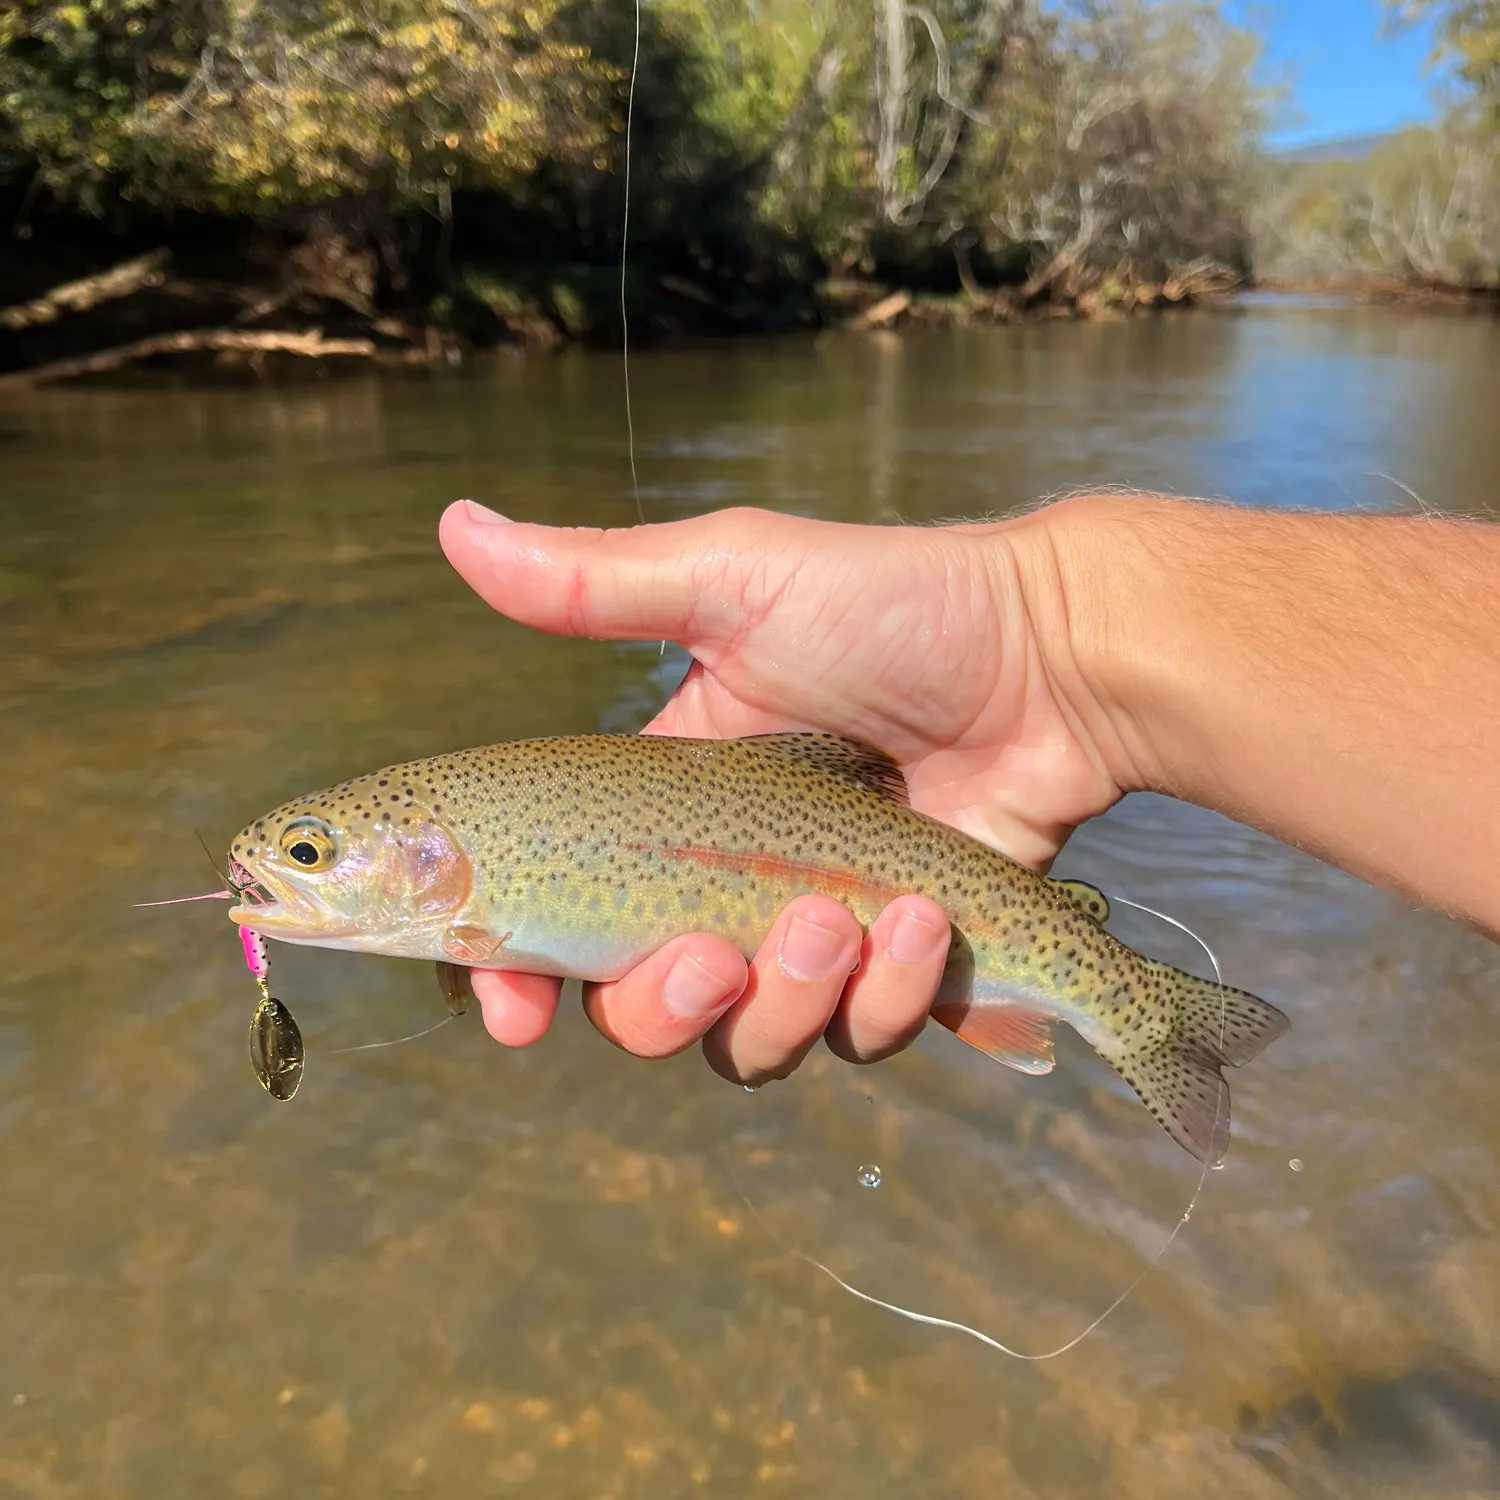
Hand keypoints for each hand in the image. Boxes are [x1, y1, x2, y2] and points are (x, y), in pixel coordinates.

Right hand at [438, 500, 1121, 1082]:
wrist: (1053, 659)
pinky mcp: (899, 970)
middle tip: (708, 955)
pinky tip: (920, 921)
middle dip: (660, 1007)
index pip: (555, 916)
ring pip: (749, 1043)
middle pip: (642, 1010)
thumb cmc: (895, 606)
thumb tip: (453, 525)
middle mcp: (725, 885)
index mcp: (663, 808)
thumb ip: (593, 584)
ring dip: (783, 1004)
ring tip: (836, 919)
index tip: (510, 1009)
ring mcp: (812, 936)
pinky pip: (860, 1037)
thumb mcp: (735, 582)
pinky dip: (886, 998)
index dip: (514, 975)